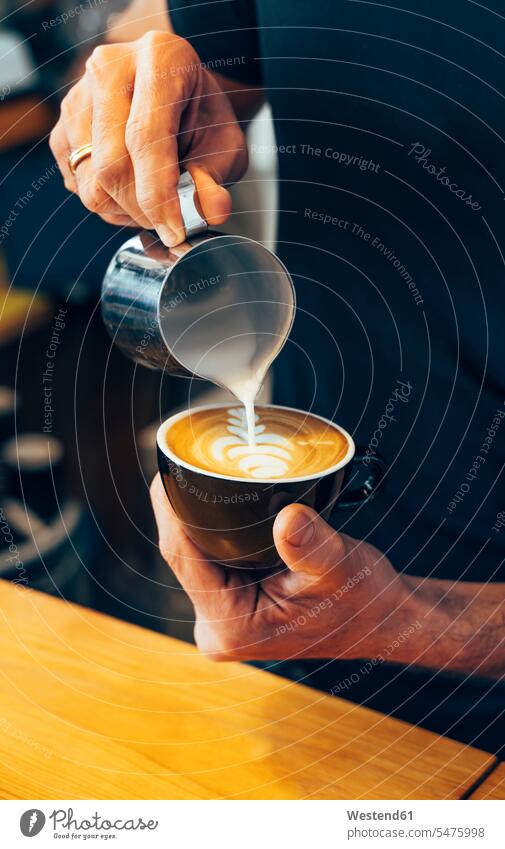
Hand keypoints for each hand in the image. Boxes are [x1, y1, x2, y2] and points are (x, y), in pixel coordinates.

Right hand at [49, 32, 246, 244]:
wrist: (178, 95)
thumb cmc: (202, 117)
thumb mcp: (224, 144)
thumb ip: (215, 177)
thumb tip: (211, 211)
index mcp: (159, 59)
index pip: (146, 138)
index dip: (159, 195)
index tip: (174, 231)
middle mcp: (110, 68)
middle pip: (111, 165)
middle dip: (142, 210)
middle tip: (168, 222)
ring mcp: (78, 96)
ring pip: (90, 183)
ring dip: (124, 210)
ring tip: (152, 200)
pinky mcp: (62, 126)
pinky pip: (77, 184)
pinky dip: (106, 201)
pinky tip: (130, 188)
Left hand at [150, 475, 412, 661]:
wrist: (383, 620)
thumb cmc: (365, 599)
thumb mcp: (341, 567)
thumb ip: (312, 546)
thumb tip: (288, 517)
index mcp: (232, 626)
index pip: (182, 555)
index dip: (168, 508)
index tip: (166, 466)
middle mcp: (217, 629)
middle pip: (181, 554)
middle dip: (180, 507)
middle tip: (185, 458)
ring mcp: (222, 621)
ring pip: (193, 556)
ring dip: (195, 518)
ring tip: (197, 472)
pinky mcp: (231, 609)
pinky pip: (208, 561)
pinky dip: (212, 532)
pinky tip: (215, 503)